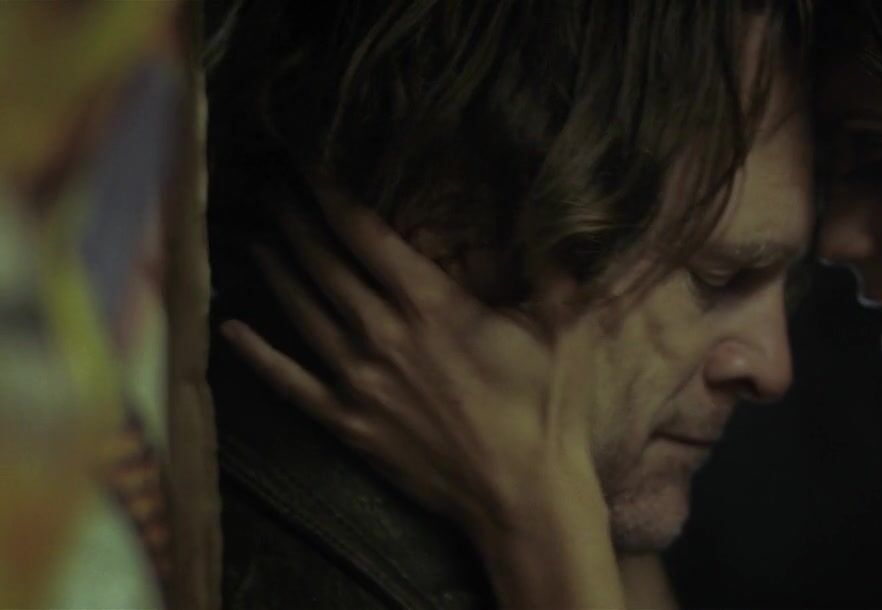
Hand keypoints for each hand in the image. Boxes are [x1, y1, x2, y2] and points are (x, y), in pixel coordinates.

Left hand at [219, 182, 607, 539]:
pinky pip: (291, 383)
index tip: (309, 164)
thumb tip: (546, 215)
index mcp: (432, 305)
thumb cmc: (547, 409)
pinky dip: (259, 355)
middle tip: (275, 189)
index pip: (366, 234)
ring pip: (303, 312)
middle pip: (325, 265)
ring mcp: (360, 382)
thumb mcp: (562, 325)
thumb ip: (547, 267)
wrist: (524, 495)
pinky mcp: (350, 424)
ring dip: (278, 270)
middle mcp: (384, 335)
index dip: (332, 194)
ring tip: (259, 237)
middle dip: (297, 221)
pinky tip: (233, 328)